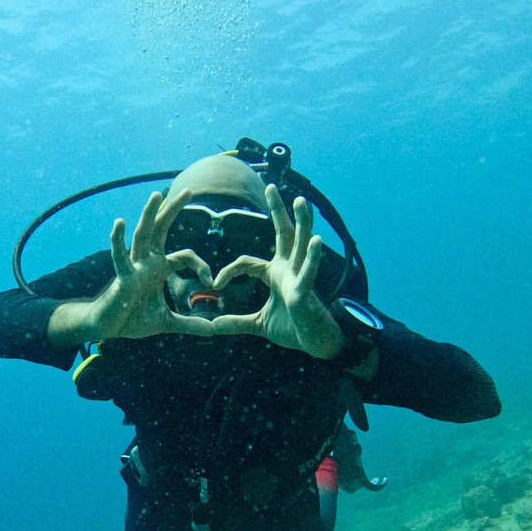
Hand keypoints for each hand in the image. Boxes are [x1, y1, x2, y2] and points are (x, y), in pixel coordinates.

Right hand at [47, 189, 215, 345]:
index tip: (213, 282)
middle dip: (173, 210)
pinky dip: (118, 240)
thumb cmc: (133, 318)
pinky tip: (119, 223)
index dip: (202, 266)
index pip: (186, 256)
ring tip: (155, 195)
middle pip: (161, 229)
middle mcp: (147, 261)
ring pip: (142, 235)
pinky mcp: (122, 277)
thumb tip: (212, 330)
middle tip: (188, 190)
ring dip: (149, 215)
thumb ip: (190, 324)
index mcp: (159, 268)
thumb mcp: (168, 322)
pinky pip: (120, 257)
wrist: (110, 328)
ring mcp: (134, 267)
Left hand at [210, 185, 343, 359]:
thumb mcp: (258, 325)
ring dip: (302, 222)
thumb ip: (237, 323)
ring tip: (302, 201)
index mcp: (276, 274)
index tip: (214, 284)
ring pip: (302, 244)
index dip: (228, 271)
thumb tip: (213, 326)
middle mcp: (289, 269)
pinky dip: (313, 256)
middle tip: (271, 186)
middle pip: (284, 234)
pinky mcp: (306, 292)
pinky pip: (310, 272)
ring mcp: (299, 278)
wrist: (316, 344)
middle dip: (278, 210)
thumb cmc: (293, 328)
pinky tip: (317, 241)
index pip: (247, 262)